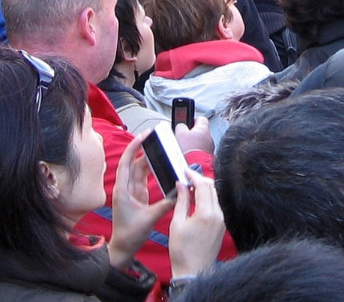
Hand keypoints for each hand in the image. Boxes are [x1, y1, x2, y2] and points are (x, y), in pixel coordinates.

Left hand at [107, 134, 175, 270]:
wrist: (123, 247)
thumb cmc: (130, 234)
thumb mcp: (150, 218)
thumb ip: (166, 203)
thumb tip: (180, 191)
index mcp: (123, 190)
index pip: (126, 163)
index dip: (133, 147)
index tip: (143, 135)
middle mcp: (126, 187)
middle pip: (134, 162)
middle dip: (143, 149)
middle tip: (155, 137)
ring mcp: (132, 190)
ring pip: (140, 169)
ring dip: (149, 158)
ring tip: (160, 148)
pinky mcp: (138, 195)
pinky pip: (145, 177)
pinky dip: (152, 170)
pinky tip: (161, 164)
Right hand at [169, 168, 224, 277]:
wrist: (193, 270)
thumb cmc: (182, 249)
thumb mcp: (177, 223)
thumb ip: (182, 201)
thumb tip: (182, 185)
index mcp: (207, 213)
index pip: (204, 186)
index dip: (194, 176)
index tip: (185, 171)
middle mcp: (218, 215)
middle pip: (212, 189)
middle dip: (200, 180)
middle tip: (187, 178)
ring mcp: (222, 221)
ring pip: (215, 197)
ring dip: (204, 190)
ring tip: (190, 189)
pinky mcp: (222, 226)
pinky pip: (216, 207)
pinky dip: (207, 200)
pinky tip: (197, 202)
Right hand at [175, 116, 213, 153]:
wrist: (194, 166)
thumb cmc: (188, 150)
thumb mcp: (179, 133)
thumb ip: (181, 126)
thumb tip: (181, 125)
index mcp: (204, 129)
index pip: (201, 119)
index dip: (193, 120)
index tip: (187, 123)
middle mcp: (209, 137)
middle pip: (200, 131)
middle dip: (191, 133)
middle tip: (183, 137)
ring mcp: (209, 147)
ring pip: (200, 141)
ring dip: (193, 143)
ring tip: (185, 147)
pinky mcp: (207, 156)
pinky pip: (200, 150)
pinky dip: (195, 151)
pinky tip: (188, 153)